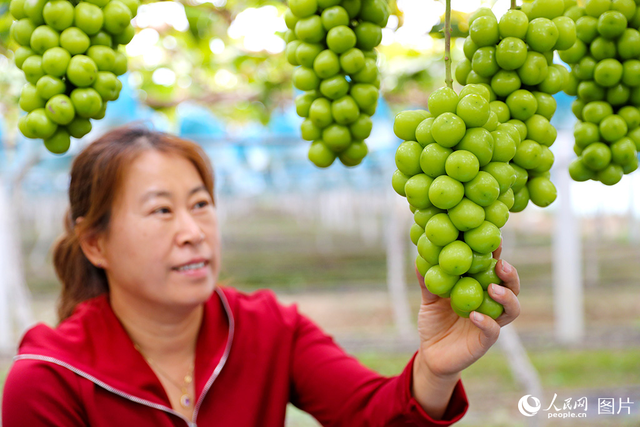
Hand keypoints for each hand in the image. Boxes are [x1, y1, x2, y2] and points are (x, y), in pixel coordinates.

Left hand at [415, 242, 520, 380]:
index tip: (496, 241)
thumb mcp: (429, 299)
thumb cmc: (434, 322)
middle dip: (510, 275)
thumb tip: (420, 257)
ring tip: (493, 288)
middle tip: (501, 264)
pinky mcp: (484, 341)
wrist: (431, 353)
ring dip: (506, 297)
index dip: (497, 256)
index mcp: (479, 289)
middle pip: (511, 287)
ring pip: (511, 309)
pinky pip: (492, 331)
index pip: (492, 270)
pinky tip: (475, 314)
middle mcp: (490, 304)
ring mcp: (491, 322)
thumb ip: (428, 281)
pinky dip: (486, 321)